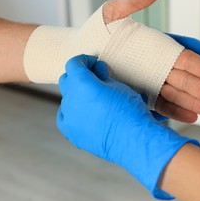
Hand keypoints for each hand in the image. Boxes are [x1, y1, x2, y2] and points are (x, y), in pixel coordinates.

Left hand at [57, 55, 199, 198]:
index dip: (85, 61)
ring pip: (67, 99)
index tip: (95, 64)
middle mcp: (71, 99)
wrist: (134, 139)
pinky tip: (85, 113)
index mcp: (82, 84)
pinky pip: (65, 117)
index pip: (74, 64)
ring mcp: (69, 117)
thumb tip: (97, 74)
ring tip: (94, 98)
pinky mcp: (72, 132)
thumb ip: (104, 77)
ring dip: (78, 94)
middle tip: (96, 79)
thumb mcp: (120, 86)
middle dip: (80, 76)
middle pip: (67, 80)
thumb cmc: (131, 112)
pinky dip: (73, 112)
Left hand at [102, 0, 199, 122]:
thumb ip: (135, 2)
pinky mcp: (140, 95)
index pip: (186, 60)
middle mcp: (156, 67)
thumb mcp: (113, 13)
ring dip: (196, 103)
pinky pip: (160, 104)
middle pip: (187, 80)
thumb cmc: (95, 33)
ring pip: (178, 94)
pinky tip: (191, 115)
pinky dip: (175, 110)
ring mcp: (149, 83)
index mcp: (157, 49)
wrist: (77, 54)